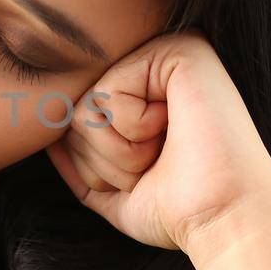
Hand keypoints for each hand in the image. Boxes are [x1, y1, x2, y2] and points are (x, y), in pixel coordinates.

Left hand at [46, 30, 270, 252]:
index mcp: (146, 98)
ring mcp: (166, 56)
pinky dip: (133, 129)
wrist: (221, 218)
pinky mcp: (175, 51)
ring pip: (86, 105)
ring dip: (119, 150)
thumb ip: (83, 165)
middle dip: (106, 159)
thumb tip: (49, 141)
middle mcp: (155, 70)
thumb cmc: (178, 211)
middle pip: (77, 112)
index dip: (97, 166)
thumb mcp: (117, 194)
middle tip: (157, 166)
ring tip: (165, 151)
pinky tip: (173, 129)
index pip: (78, 124)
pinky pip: (108, 91)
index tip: (146, 177)